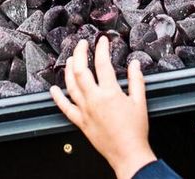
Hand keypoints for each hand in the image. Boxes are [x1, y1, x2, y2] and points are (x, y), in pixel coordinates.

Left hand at [51, 39, 156, 178]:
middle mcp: (94, 100)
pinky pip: (65, 108)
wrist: (127, 153)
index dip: (101, 48)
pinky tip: (54, 90)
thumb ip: (136, 80)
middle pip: (80, 70)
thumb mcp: (140, 102)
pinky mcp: (80, 122)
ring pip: (70, 86)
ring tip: (70, 60)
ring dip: (68, 70)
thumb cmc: (135, 130)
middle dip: (79, 53)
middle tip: (82, 44)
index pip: (102, 63)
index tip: (102, 41)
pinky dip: (58, 98)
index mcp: (110, 93)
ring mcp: (85, 111)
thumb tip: (135, 64)